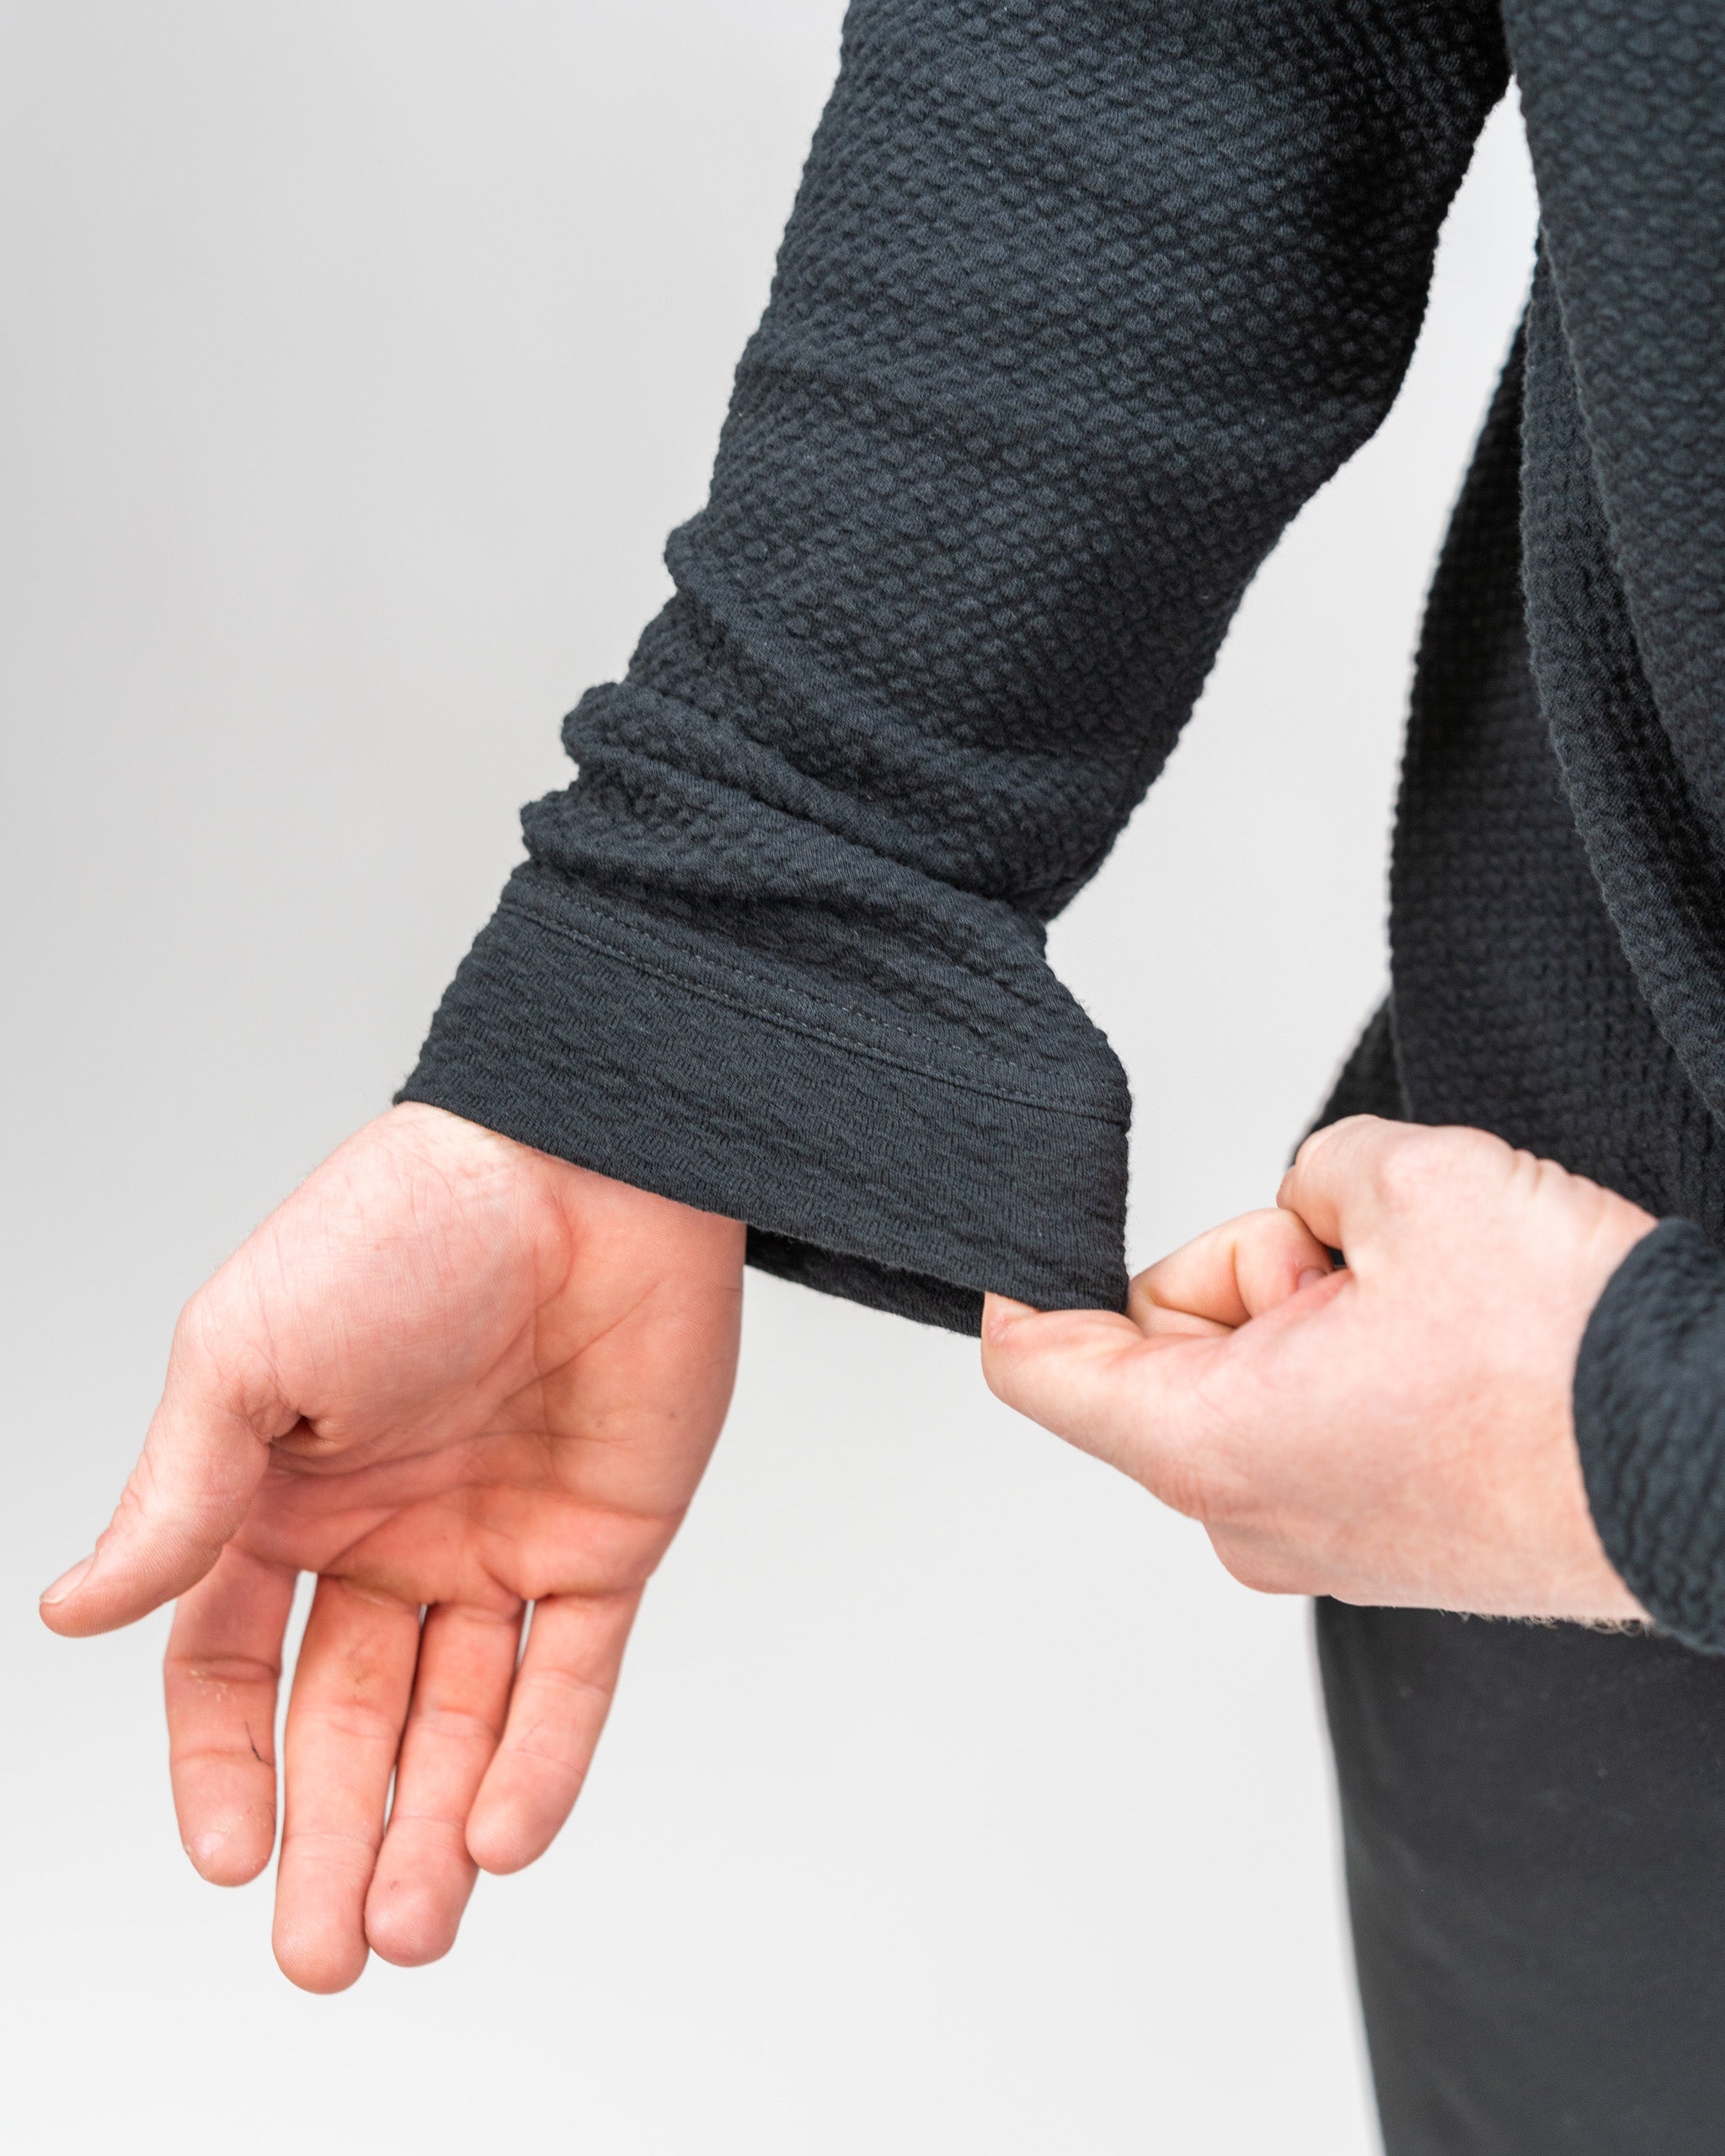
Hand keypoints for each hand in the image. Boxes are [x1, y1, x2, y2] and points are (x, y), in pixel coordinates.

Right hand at [39, 1104, 743, 1990]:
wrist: (585, 1159)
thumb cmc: (401, 1227)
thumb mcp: (246, 1354)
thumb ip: (178, 1495)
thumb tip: (71, 1610)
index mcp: (285, 1496)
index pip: (232, 1667)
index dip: (223, 1768)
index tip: (226, 1857)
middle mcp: (388, 1534)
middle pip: (346, 1723)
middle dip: (329, 1844)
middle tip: (320, 1963)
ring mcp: (500, 1542)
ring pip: (459, 1725)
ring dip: (429, 1834)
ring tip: (406, 1932)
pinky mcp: (606, 1540)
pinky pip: (571, 1677)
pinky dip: (539, 1764)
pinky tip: (498, 1839)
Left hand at [982, 1117, 1655, 1622]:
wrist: (1720, 1465)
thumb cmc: (1579, 1365)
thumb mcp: (1416, 1182)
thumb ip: (1312, 1173)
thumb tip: (1315, 1208)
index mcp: (1209, 1444)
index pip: (1044, 1370)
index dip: (1030, 1285)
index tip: (1035, 1234)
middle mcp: (1249, 1516)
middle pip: (1166, 1347)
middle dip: (1249, 1269)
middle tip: (1358, 1256)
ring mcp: (1321, 1538)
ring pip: (1255, 1376)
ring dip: (1319, 1312)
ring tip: (1433, 1306)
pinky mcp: (1389, 1538)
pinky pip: (1323, 1416)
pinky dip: (1363, 1362)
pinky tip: (1453, 1348)